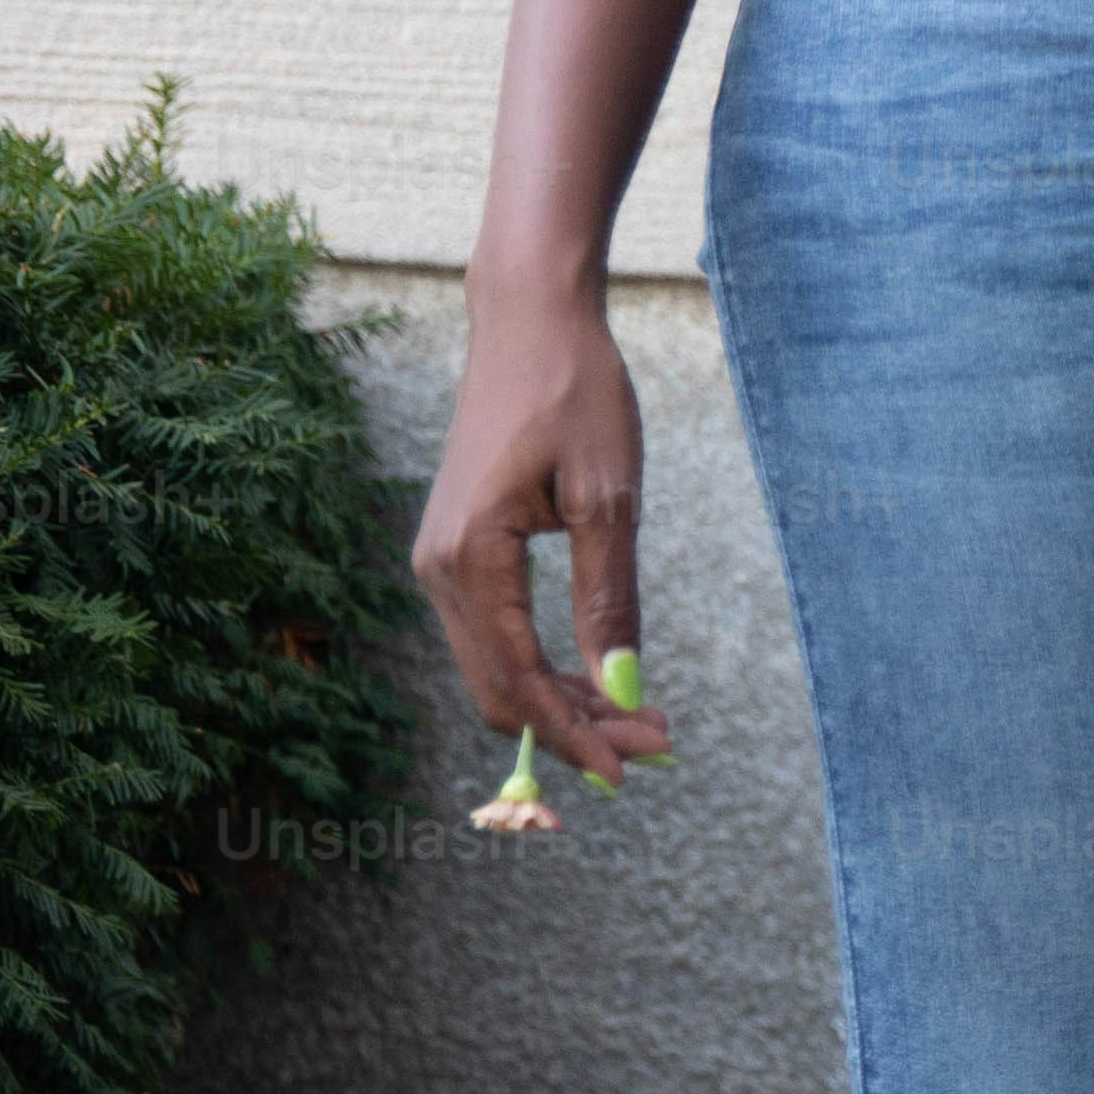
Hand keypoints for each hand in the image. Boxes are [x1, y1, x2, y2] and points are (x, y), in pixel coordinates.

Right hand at [412, 272, 676, 783]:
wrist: (530, 323)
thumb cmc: (575, 393)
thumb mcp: (610, 497)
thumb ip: (610, 597)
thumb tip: (620, 686)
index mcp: (470, 558)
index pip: (520, 679)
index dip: (575, 734)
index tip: (632, 770)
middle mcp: (437, 569)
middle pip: (500, 688)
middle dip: (574, 728)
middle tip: (656, 745)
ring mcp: (439, 562)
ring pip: (495, 669)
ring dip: (560, 704)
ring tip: (640, 719)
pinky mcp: (456, 552)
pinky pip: (493, 635)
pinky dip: (542, 668)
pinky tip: (597, 679)